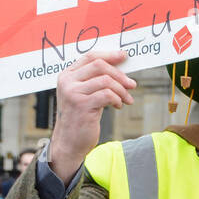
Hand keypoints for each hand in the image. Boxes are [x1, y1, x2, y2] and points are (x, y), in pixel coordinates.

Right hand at [49, 52, 135, 184]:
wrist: (69, 143)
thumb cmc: (80, 118)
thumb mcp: (84, 95)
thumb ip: (95, 81)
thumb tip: (120, 68)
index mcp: (67, 75)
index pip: (90, 56)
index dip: (110, 55)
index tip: (124, 56)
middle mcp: (67, 82)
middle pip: (99, 65)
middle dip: (120, 74)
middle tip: (132, 84)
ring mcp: (73, 93)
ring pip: (106, 80)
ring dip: (121, 90)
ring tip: (126, 99)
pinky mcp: (82, 105)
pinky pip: (107, 94)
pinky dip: (117, 99)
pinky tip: (118, 106)